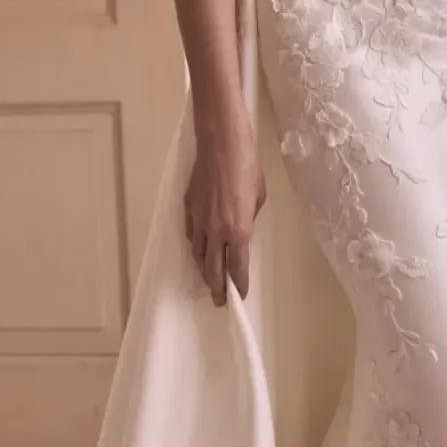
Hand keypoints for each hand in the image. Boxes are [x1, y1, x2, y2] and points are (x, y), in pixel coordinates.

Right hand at [183, 123, 266, 304]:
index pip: (237, 267)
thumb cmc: (247, 167)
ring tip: (208, 280)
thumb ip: (249, 219)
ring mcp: (199, 221)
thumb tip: (241, 229)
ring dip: (204, 270)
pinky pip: (191, 236)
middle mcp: (216, 231)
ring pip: (198, 255)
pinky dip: (196, 247)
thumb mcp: (258, 197)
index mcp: (239, 230)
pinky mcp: (187, 208)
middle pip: (213, 269)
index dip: (238, 285)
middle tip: (219, 300)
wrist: (221, 145)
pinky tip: (199, 250)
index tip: (238, 297)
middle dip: (216, 288)